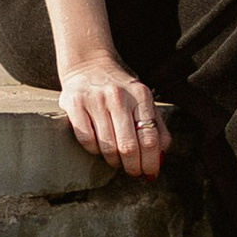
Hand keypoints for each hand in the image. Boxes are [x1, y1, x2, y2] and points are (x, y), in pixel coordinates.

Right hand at [59, 54, 168, 178]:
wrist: (89, 63)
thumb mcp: (144, 100)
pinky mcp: (74, 104)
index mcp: (140, 95)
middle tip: (134, 172)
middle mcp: (118, 96)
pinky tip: (99, 147)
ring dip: (114, 161)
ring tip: (117, 161)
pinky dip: (94, 150)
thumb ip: (158, 126)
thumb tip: (161, 157)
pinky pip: (86, 139)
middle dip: (133, 167)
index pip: (150, 138)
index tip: (150, 173)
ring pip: (107, 146)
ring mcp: (95, 100)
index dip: (151, 162)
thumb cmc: (120, 87)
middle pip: (128, 146)